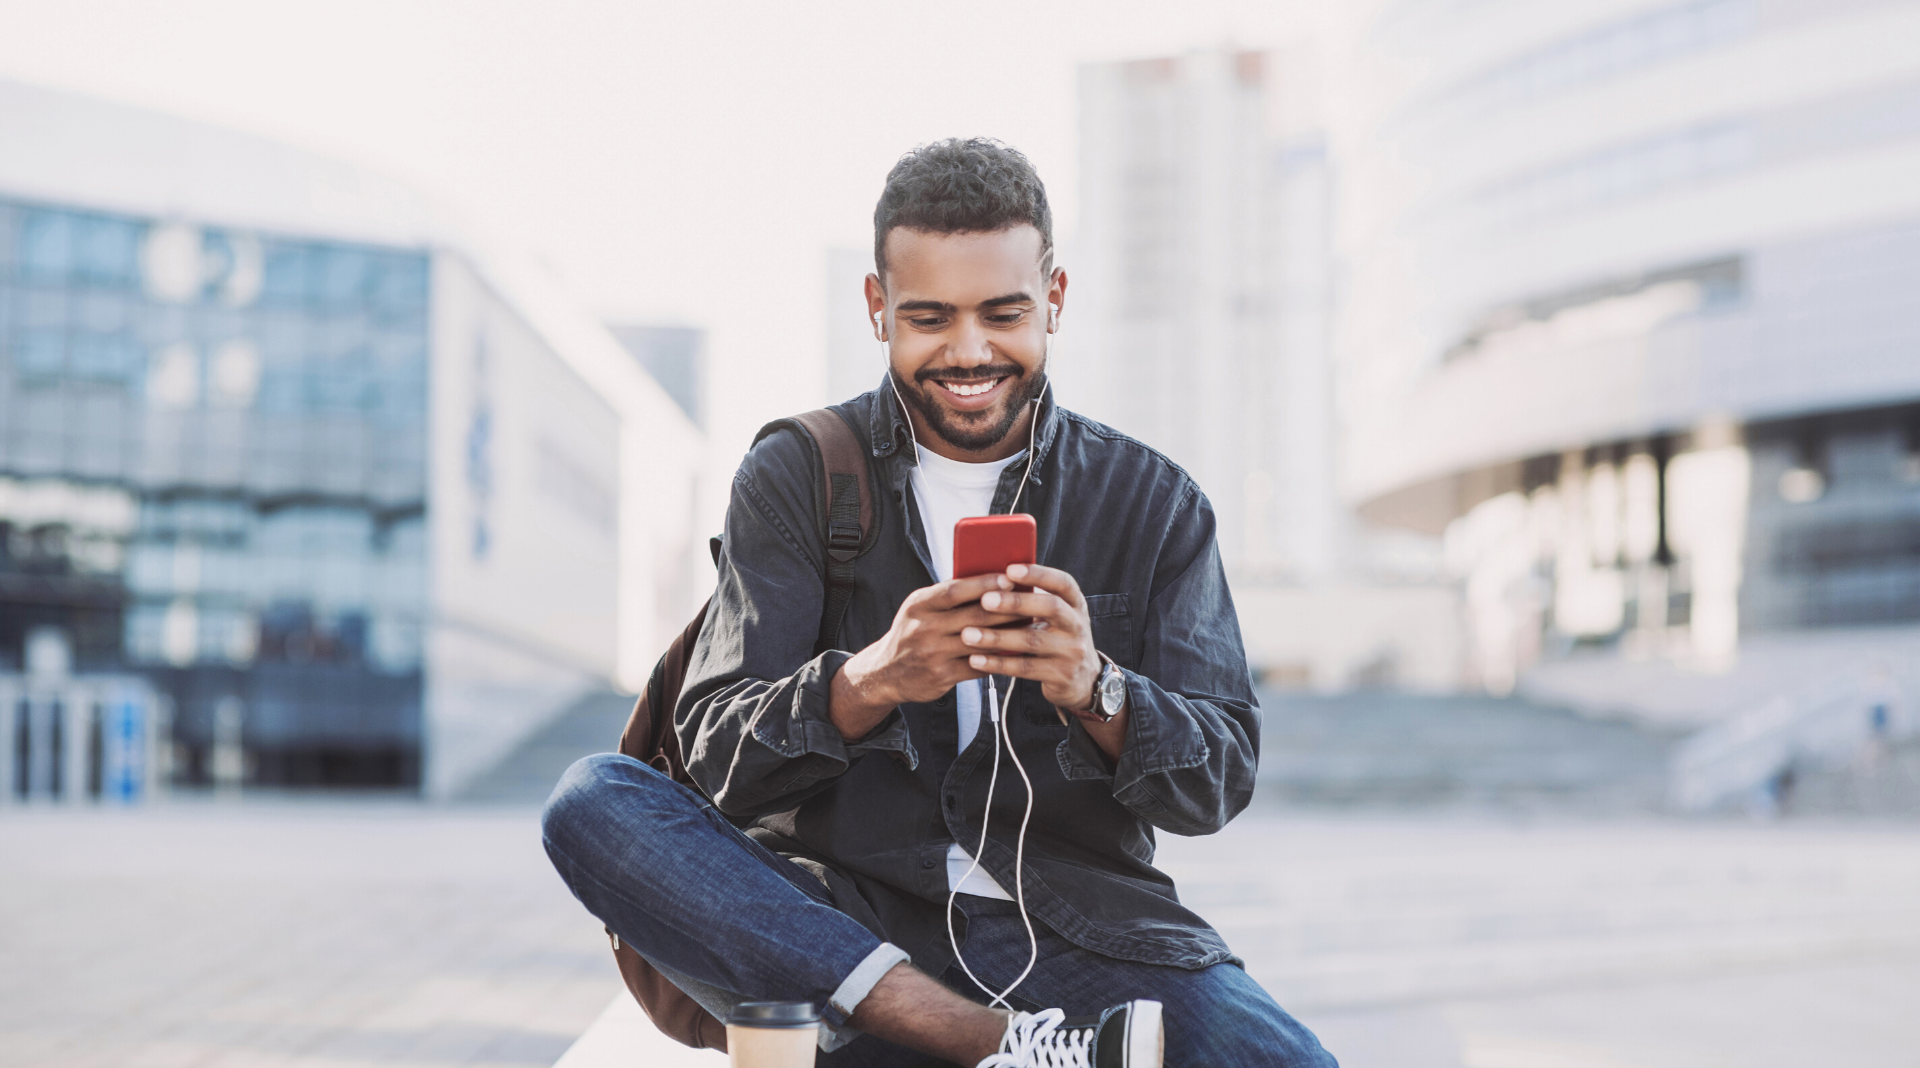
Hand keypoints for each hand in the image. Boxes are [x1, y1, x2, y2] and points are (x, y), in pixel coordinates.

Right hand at [830, 573, 1025, 739]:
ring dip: (1009, 634)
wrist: (885, 673)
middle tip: (1032, 601)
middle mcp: (924, 628)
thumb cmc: (912, 632)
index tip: (1009, 578)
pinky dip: (999, 658)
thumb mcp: (919, 608)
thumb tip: (990, 578)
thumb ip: (947, 596)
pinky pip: (979, 665)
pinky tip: (1016, 651)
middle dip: (1007, 608)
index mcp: (919, 604)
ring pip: (980, 642)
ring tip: (1030, 626)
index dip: (984, 584)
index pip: (955, 590)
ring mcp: (933, 654)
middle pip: (974, 615)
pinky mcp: (942, 676)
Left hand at [957, 563, 1101, 717]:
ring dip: (997, 637)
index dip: (1038, 574)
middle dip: (1016, 602)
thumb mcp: (1055, 616)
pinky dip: (997, 664)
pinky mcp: (1061, 676)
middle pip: (1050, 607)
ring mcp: (1072, 652)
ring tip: (968, 634)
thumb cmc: (1056, 637)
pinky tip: (975, 659)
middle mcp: (1077, 625)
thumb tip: (991, 579)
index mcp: (1075, 603)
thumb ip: (1033, 600)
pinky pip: (1024, 668)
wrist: (1083, 679)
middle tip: (985, 600)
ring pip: (1032, 641)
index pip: (1062, 582)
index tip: (1010, 569)